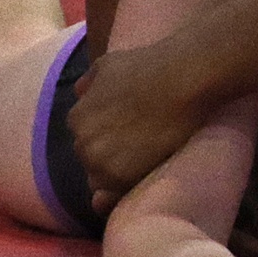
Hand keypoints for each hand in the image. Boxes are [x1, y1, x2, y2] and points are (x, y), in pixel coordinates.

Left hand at [69, 43, 205, 211]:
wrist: (181, 82)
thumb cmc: (146, 68)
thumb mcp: (106, 65)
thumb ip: (88, 84)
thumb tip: (81, 94)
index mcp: (76, 119)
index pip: (84, 136)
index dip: (104, 133)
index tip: (124, 128)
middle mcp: (82, 144)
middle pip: (91, 158)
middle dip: (108, 152)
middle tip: (136, 140)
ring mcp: (101, 164)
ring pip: (102, 179)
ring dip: (117, 169)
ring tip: (143, 154)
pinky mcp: (124, 179)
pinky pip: (118, 191)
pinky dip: (128, 182)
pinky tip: (147, 164)